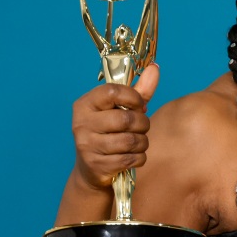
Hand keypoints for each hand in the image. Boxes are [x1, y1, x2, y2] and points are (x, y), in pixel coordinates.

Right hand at [70, 63, 159, 189]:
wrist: (92, 169)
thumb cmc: (111, 132)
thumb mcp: (121, 109)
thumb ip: (139, 90)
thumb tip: (155, 67)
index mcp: (85, 104)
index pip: (113, 91)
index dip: (134, 97)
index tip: (140, 105)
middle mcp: (82, 123)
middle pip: (126, 119)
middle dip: (143, 124)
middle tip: (141, 127)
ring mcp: (87, 145)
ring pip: (130, 141)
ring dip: (143, 142)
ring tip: (138, 142)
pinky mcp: (96, 165)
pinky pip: (130, 159)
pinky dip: (139, 157)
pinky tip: (134, 155)